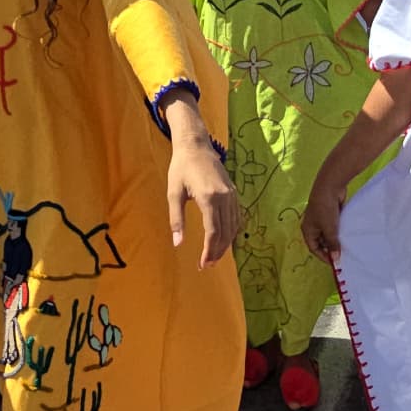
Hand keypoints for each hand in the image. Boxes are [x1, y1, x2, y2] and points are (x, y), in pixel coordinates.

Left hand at [167, 136, 238, 267]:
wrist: (195, 145)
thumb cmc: (180, 168)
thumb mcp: (173, 193)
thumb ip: (177, 219)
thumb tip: (177, 244)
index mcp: (209, 198)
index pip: (213, 232)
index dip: (208, 251)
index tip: (202, 264)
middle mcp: (225, 197)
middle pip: (225, 233)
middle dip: (217, 252)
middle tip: (207, 265)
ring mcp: (232, 194)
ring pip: (233, 227)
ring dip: (225, 244)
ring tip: (214, 256)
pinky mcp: (234, 192)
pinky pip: (236, 217)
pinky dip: (231, 231)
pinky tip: (224, 239)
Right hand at [300, 177, 346, 263]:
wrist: (330, 186)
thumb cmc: (325, 210)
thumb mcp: (329, 230)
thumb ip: (332, 245)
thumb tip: (335, 259)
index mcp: (308, 231)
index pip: (314, 248)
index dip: (324, 256)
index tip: (336, 262)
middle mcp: (313, 226)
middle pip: (322, 242)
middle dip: (331, 248)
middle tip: (344, 255)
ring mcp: (322, 219)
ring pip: (329, 234)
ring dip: (337, 239)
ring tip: (347, 247)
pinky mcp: (330, 214)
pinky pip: (335, 226)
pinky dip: (340, 231)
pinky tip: (349, 236)